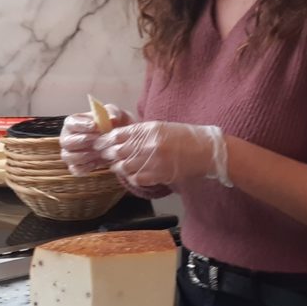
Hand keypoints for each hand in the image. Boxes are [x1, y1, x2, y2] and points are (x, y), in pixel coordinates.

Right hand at [60, 104, 133, 175]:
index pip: (71, 123)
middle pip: (66, 141)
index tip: (95, 126)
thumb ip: (113, 113)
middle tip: (97, 140)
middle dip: (82, 141)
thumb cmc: (113, 125)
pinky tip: (96, 163)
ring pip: (68, 156)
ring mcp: (70, 153)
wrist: (119, 142)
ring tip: (98, 153)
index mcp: (73, 122)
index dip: (81, 125)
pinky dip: (84, 168)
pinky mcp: (76, 166)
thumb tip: (112, 119)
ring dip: (83, 156)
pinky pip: (75, 169)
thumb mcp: (115, 114)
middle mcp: (68, 138)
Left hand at [95, 121, 231, 186]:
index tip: (99, 143)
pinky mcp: (159, 174)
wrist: (207, 150)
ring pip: (125, 166)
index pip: (119, 134)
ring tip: (117, 165)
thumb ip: (141, 132)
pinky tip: (131, 175)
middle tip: (105, 155)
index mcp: (149, 129)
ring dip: (118, 166)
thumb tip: (119, 136)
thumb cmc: (186, 137)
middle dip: (108, 154)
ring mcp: (154, 160)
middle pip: (118, 151)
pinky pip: (137, 178)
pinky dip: (131, 177)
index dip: (106, 140)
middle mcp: (149, 144)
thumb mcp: (161, 127)